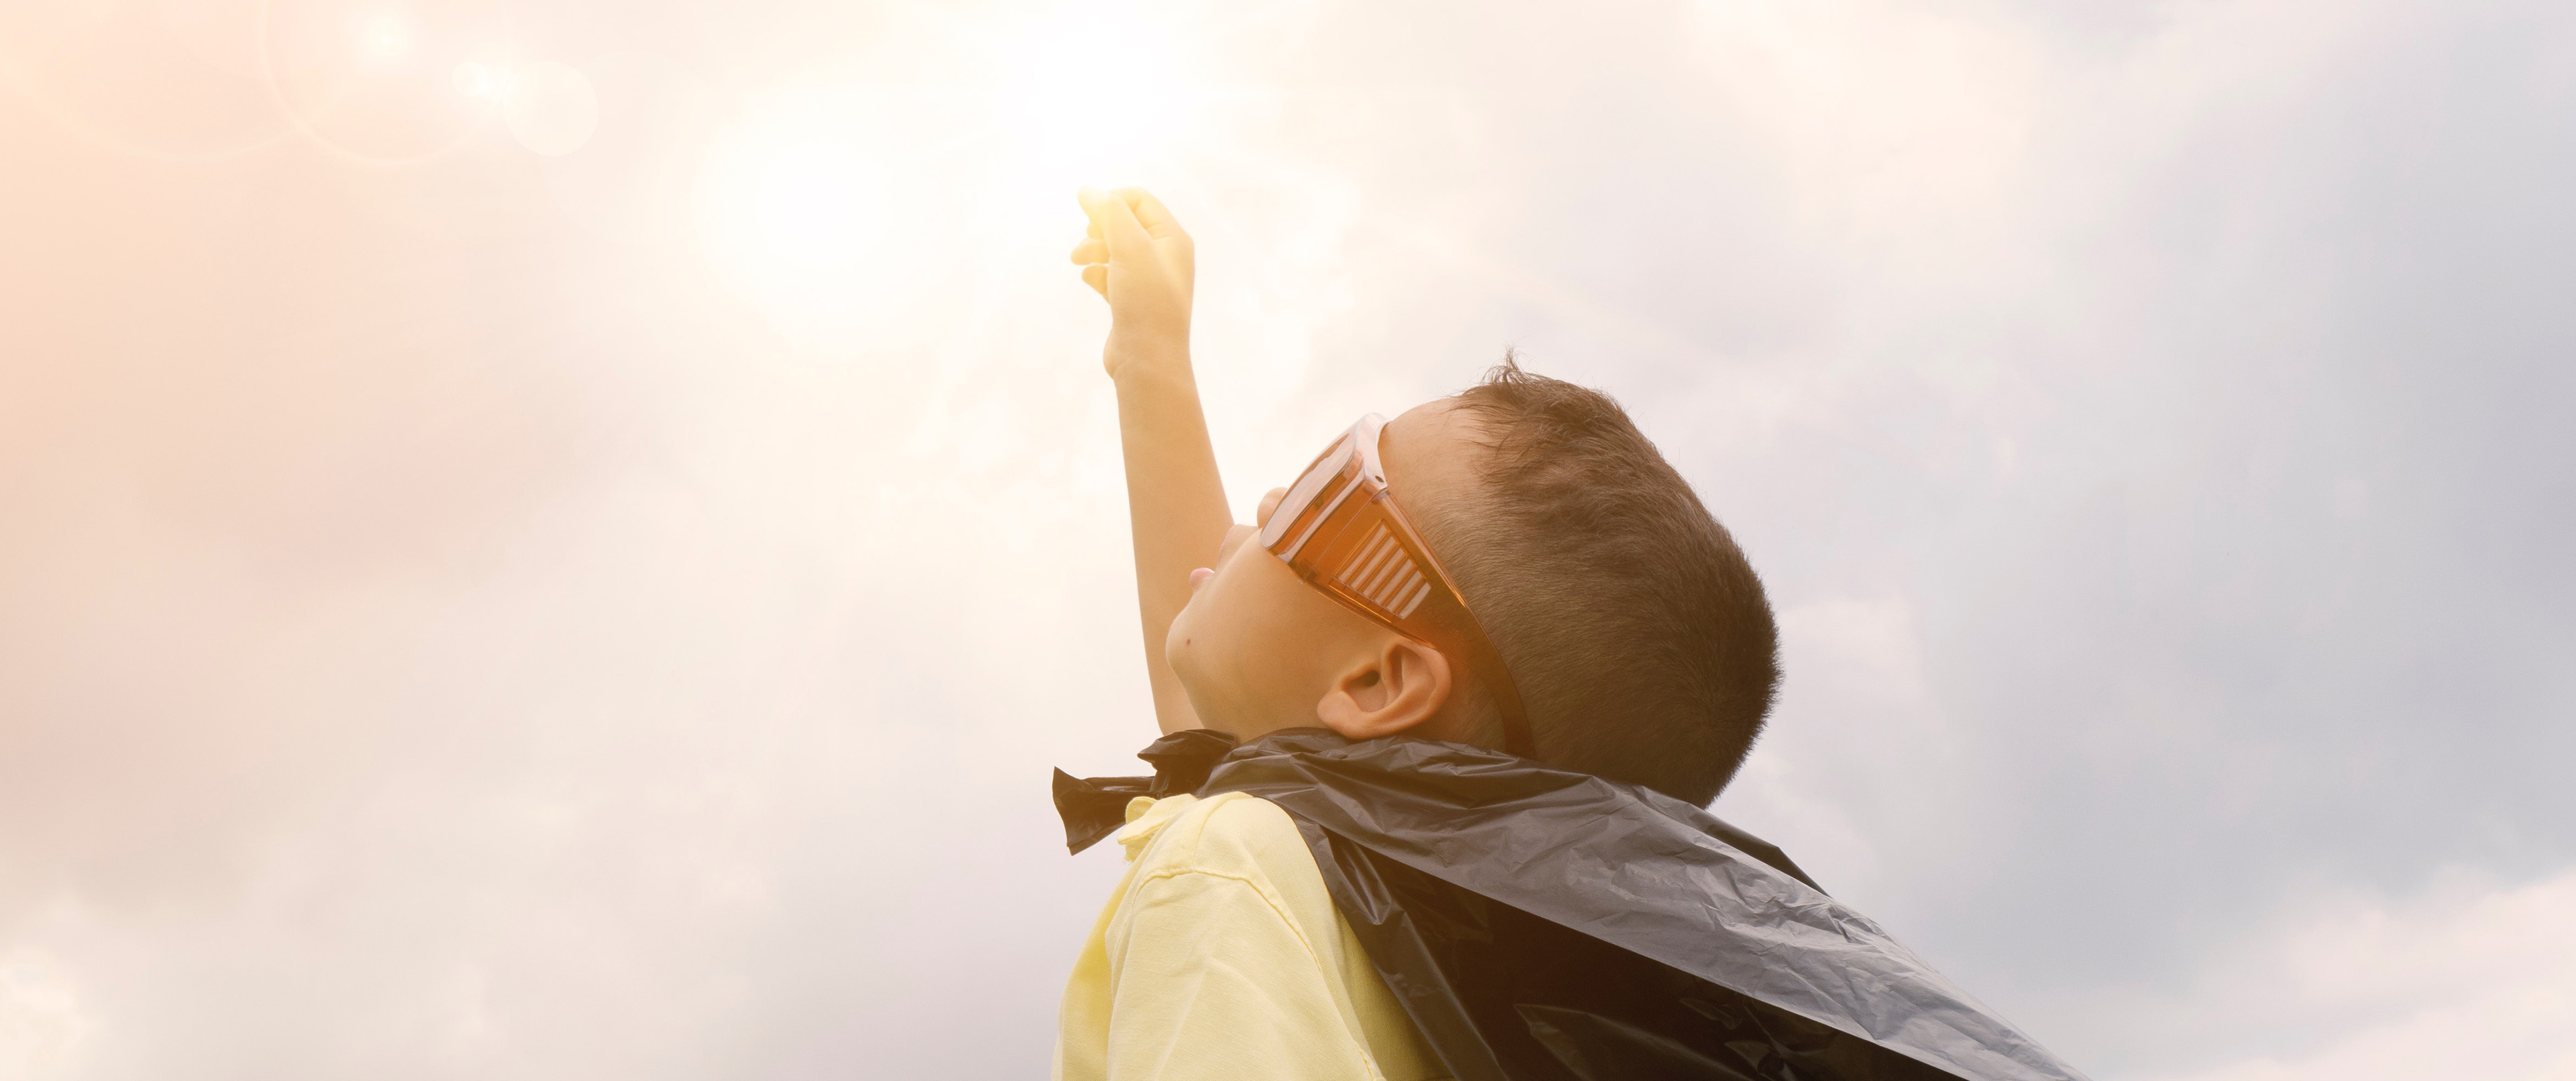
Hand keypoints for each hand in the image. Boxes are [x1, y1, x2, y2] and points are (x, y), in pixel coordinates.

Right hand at [1072, 186, 1193, 376]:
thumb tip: (1087, 190)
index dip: (1110, 200)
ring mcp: (1149, 280)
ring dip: (1092, 250)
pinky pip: (1110, 275)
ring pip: (1114, 249)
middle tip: (1084, 242)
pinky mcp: (1133, 301)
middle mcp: (1165, 256)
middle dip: (1098, 228)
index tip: (1087, 215)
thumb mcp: (1130, 247)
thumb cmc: (1146, 301)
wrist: (1148, 360)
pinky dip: (1097, 273)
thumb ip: (1110, 213)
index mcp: (1173, 238)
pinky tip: (1089, 280)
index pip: (1139, 199)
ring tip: (1078, 262)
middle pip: (1124, 223)